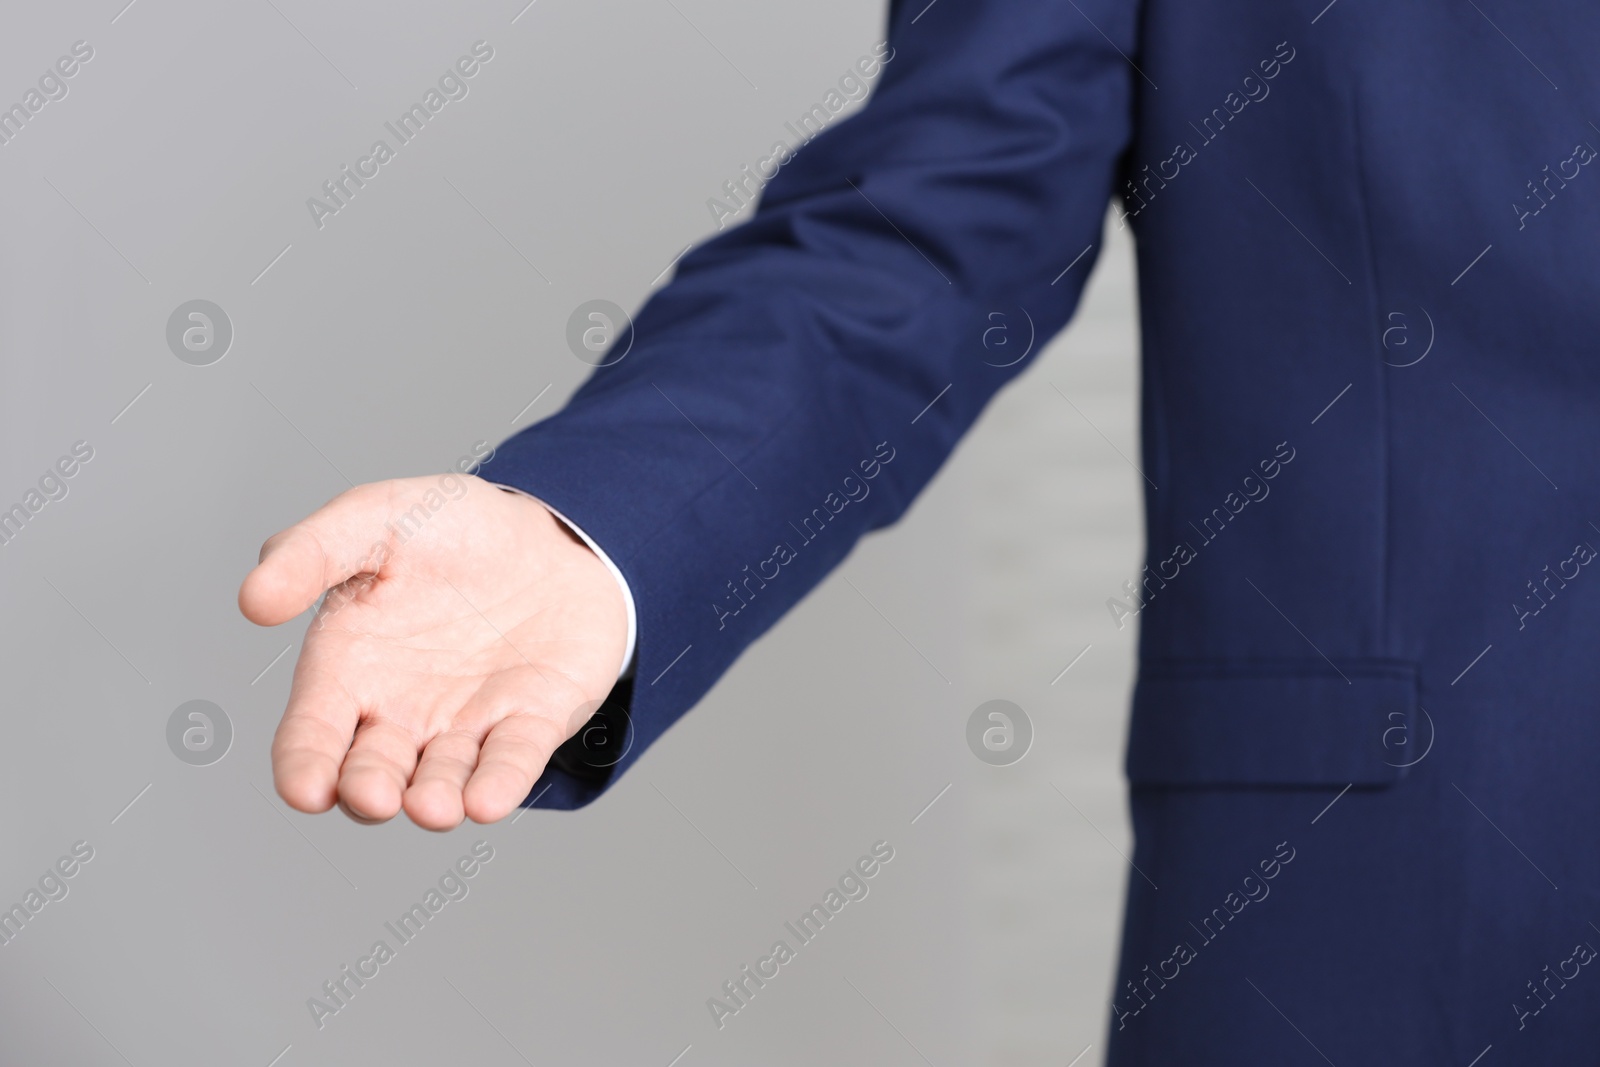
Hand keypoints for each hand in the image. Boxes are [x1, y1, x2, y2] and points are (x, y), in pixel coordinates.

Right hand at [238, 475, 627, 829]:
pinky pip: (513, 760)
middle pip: (371, 771)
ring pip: (441, 779)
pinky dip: (501, 783)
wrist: (548, 532)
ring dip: (434, 799)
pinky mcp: (532, 720)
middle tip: (373, 796)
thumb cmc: (449, 529)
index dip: (304, 767)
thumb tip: (253, 599)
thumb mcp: (373, 518)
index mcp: (349, 667)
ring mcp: (467, 722)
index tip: (305, 790)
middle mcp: (401, 711)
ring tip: (433, 807)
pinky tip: (487, 802)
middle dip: (368, 791)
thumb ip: (311, 550)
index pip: (312, 733)